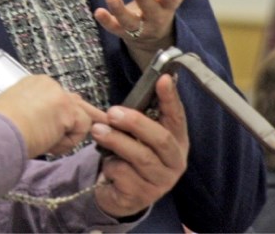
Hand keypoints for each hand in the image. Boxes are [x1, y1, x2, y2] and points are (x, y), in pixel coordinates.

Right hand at [0, 75, 106, 157]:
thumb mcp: (17, 116)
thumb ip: (35, 114)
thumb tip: (50, 126)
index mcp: (32, 84)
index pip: (58, 96)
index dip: (64, 114)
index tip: (64, 127)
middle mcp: (47, 83)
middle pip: (75, 101)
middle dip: (86, 115)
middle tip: (101, 122)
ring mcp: (58, 94)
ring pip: (78, 117)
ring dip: (66, 136)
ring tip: (47, 146)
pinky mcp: (67, 108)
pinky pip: (81, 128)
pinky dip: (68, 142)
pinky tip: (50, 144)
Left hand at [91, 74, 188, 217]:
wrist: (119, 193)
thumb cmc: (129, 155)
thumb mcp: (135, 135)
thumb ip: (136, 118)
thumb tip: (128, 95)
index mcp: (177, 141)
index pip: (177, 117)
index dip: (171, 98)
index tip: (162, 78)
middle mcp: (175, 162)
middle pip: (161, 139)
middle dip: (135, 122)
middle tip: (112, 112)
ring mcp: (161, 181)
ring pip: (141, 157)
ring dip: (116, 141)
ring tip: (97, 130)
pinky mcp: (143, 196)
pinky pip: (124, 174)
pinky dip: (110, 165)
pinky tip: (107, 164)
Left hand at [93, 0, 214, 66]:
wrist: (152, 28)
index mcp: (168, 3)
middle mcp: (155, 17)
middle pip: (151, 11)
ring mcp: (138, 26)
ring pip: (130, 22)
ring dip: (119, 11)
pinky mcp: (122, 31)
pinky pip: (114, 28)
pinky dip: (106, 21)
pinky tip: (98, 11)